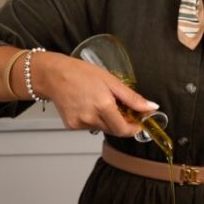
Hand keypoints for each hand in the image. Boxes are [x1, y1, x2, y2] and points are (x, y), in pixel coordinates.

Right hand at [35, 52, 158, 137]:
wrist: (53, 75)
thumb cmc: (79, 73)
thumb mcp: (111, 81)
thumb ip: (132, 98)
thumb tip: (151, 107)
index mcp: (103, 105)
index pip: (124, 129)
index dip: (133, 129)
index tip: (138, 124)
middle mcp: (91, 117)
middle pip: (114, 130)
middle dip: (121, 122)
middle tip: (119, 108)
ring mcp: (80, 123)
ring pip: (102, 128)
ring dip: (107, 120)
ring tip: (99, 102)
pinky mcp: (72, 125)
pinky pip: (89, 126)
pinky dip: (93, 119)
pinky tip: (87, 106)